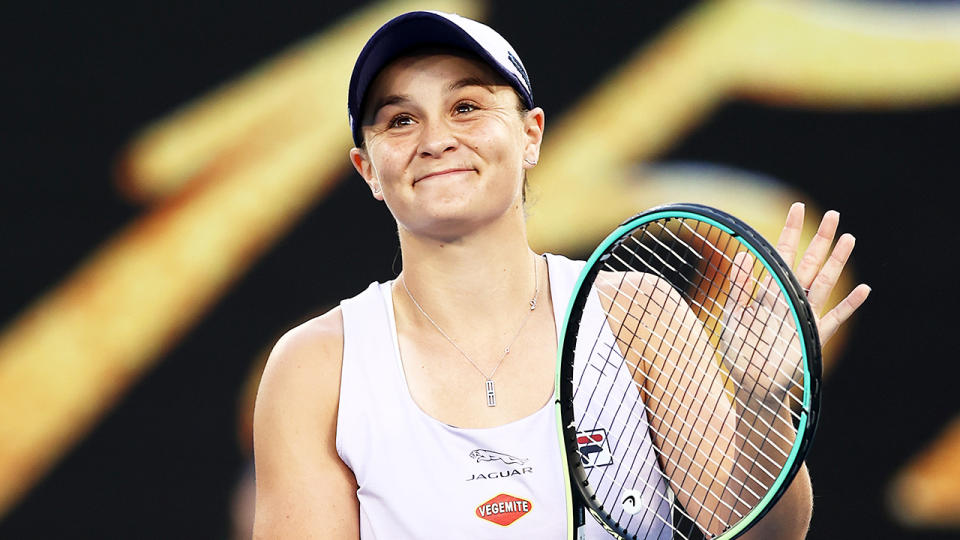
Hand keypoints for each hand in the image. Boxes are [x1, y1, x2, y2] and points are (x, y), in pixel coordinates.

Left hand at [719, 203, 870, 406]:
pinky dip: (849, 305)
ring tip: (849, 239)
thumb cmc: (741, 348)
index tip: (798, 208)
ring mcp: (806, 316)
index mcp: (772, 290)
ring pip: (825, 283)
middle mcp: (792, 298)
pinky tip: (864, 290)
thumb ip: (740, 285)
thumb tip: (743, 254)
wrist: (752, 383)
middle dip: (821, 239)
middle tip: (835, 215)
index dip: (791, 232)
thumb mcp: (735, 314)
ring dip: (837, 262)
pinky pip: (836, 317)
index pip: (783, 255)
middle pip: (809, 263)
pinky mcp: (815, 336)